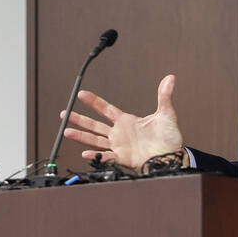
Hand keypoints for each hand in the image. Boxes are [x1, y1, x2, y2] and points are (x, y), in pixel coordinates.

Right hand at [62, 75, 185, 169]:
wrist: (173, 156)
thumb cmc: (169, 138)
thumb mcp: (166, 114)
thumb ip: (164, 96)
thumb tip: (170, 78)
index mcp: (127, 121)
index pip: (106, 109)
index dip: (94, 102)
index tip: (81, 94)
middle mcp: (120, 133)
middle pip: (95, 125)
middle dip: (79, 119)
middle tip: (64, 113)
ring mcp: (120, 146)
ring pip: (95, 140)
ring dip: (81, 136)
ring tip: (66, 131)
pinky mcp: (123, 158)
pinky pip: (106, 157)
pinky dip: (96, 156)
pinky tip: (85, 153)